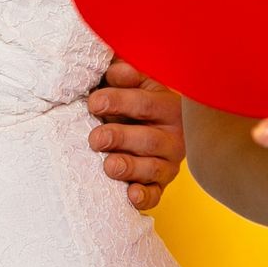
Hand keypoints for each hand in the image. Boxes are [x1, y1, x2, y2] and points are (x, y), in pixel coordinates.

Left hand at [87, 57, 184, 211]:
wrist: (149, 125)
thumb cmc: (135, 100)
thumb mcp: (134, 82)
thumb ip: (124, 73)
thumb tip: (115, 69)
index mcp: (168, 106)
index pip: (145, 103)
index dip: (119, 101)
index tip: (93, 102)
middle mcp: (174, 136)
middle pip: (148, 139)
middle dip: (120, 138)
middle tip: (96, 138)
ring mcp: (168, 163)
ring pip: (152, 168)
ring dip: (130, 168)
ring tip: (109, 166)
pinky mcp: (160, 185)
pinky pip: (156, 194)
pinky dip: (144, 197)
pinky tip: (131, 196)